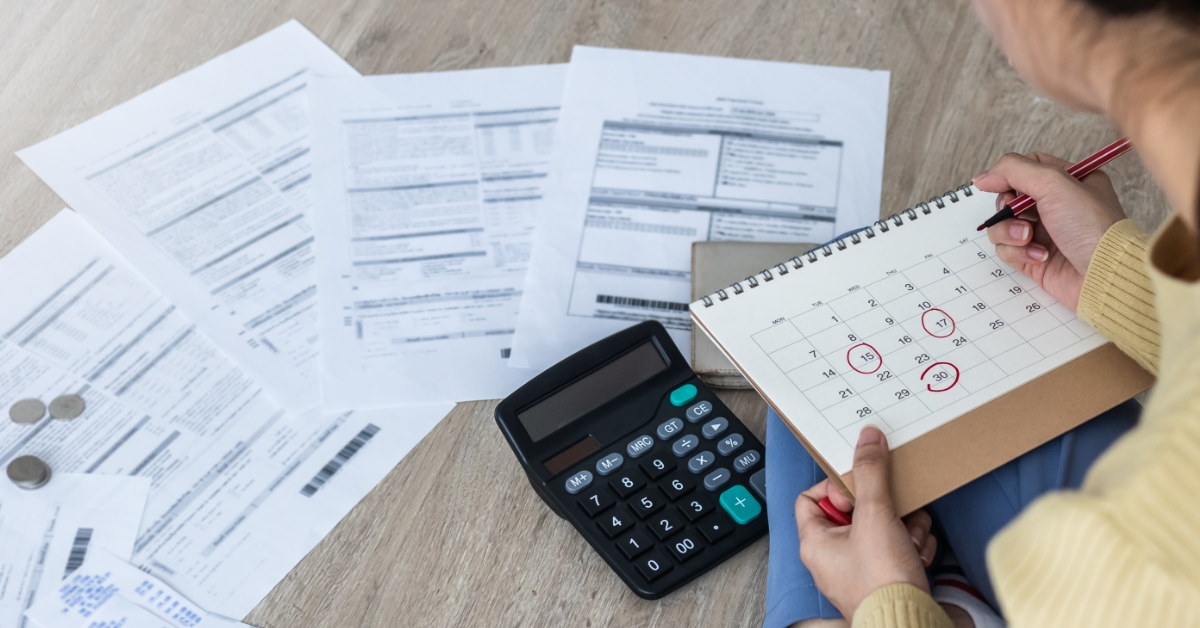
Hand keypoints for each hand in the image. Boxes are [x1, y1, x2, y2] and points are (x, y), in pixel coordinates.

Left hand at [795, 427, 935, 620]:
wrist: (913, 624)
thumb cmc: (882, 582)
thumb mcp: (875, 515)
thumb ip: (871, 473)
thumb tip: (867, 438)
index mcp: (816, 542)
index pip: (811, 498)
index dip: (836, 486)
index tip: (858, 484)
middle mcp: (834, 557)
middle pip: (856, 509)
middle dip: (884, 506)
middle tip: (893, 510)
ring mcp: (862, 569)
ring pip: (884, 526)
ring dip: (905, 526)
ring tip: (910, 538)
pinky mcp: (888, 577)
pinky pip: (900, 547)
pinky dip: (913, 546)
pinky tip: (919, 555)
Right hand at [974, 152, 1127, 310]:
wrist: (1104, 275)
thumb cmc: (1091, 226)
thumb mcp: (1055, 183)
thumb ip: (1015, 170)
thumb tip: (983, 177)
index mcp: (1069, 181)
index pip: (1027, 168)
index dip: (1007, 175)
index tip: (995, 184)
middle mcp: (1056, 205)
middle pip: (1009, 197)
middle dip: (1007, 208)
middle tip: (1018, 215)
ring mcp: (1044, 233)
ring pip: (1002, 225)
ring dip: (1009, 232)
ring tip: (1028, 239)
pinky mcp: (1034, 258)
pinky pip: (1007, 250)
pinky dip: (1018, 253)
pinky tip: (1040, 256)